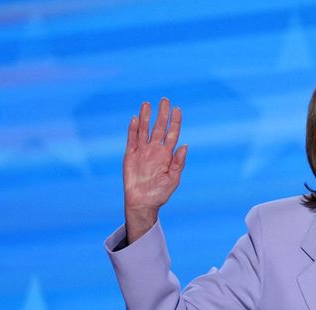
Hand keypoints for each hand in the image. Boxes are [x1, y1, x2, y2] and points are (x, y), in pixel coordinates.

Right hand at [123, 98, 187, 242]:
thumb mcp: (173, 179)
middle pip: (159, 128)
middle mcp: (155, 150)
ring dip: (145, 117)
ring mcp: (142, 151)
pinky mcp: (130, 155)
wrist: (142, 202)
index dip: (175, 122)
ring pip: (144, 130)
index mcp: (167, 155)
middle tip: (164, 100)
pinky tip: (135, 119)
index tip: (178, 109)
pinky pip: (131, 139)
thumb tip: (185, 145)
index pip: (172, 134)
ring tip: (147, 104)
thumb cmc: (160, 193)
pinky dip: (133, 129)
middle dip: (162, 114)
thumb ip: (178, 163)